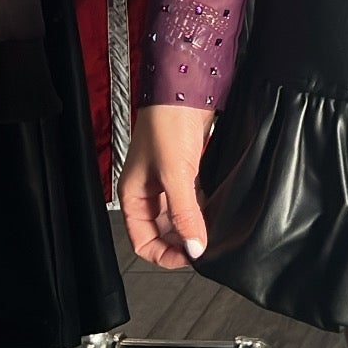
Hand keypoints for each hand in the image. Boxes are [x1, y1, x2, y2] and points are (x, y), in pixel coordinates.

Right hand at [117, 104, 210, 268]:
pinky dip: (202, 209)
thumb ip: (185, 213)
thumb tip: (195, 247)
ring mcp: (167, 181)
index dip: (164, 254)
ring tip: (212, 230)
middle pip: (162, 232)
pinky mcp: (185, 170)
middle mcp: (147, 192)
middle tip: (204, 246)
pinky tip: (215, 209)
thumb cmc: (167, 122)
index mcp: (132, 196)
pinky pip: (191, 200)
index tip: (189, 257)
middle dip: (181, 241)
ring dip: (193, 225)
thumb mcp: (175, 174)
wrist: (186, 89)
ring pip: (178, 217)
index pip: (143, 241)